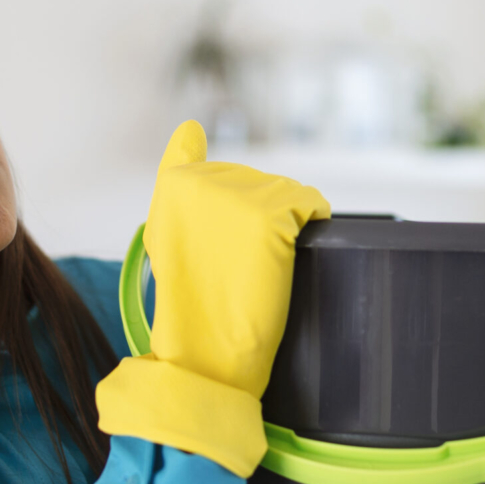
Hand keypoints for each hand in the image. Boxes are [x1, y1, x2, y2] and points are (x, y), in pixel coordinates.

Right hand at [95, 122, 330, 475]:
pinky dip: (313, 225)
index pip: (219, 172)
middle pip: (257, 181)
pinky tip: (296, 252)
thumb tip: (190, 125)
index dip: (228, 213)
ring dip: (287, 226)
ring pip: (287, 193)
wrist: (206, 358)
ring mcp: (238, 197)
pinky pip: (310, 205)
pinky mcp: (271, 216)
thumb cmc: (192, 305)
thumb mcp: (172, 236)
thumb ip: (179, 175)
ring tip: (262, 268)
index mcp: (174, 185)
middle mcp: (203, 181)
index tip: (222, 248)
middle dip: (260, 219)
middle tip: (243, 269)